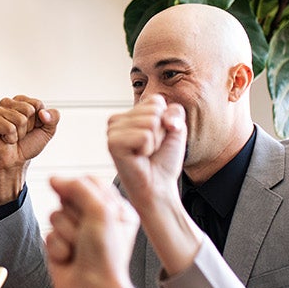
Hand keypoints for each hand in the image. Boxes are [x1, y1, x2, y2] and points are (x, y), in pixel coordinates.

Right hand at [0, 95, 58, 205]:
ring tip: (13, 137)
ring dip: (20, 133)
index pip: (37, 104)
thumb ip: (54, 117)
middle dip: (28, 126)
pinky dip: (11, 138)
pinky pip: (10, 128)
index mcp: (21, 101)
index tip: (31, 128)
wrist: (15, 162)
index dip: (38, 120)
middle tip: (21, 134)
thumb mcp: (48, 130)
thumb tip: (43, 113)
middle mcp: (8, 103)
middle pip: (28, 110)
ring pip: (20, 119)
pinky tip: (6, 139)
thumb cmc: (28, 144)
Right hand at [44, 175, 141, 287]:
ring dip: (65, 233)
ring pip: (55, 215)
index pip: (89, 182)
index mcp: (115, 209)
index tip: (89, 207)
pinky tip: (69, 260)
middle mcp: (96, 220)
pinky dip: (57, 248)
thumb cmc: (105, 256)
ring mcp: (77, 234)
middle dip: (73, 216)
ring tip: (78, 250)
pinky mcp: (61, 247)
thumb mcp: (100, 211)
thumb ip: (77, 188)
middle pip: (68, 197)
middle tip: (87, 235)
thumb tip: (53, 178)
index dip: (82, 191)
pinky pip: (48, 235)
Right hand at [106, 98, 187, 216]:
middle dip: (160, 132)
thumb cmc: (163, 160)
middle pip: (154, 110)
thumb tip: (163, 117)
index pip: (156, 101)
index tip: (157, 139)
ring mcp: (112, 131)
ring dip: (155, 142)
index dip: (166, 121)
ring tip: (145, 153)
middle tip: (150, 149)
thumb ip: (175, 111)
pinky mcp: (113, 143)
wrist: (158, 185)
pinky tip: (139, 157)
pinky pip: (144, 135)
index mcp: (129, 114)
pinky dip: (148, 149)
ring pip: (150, 122)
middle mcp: (117, 120)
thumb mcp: (176, 128)